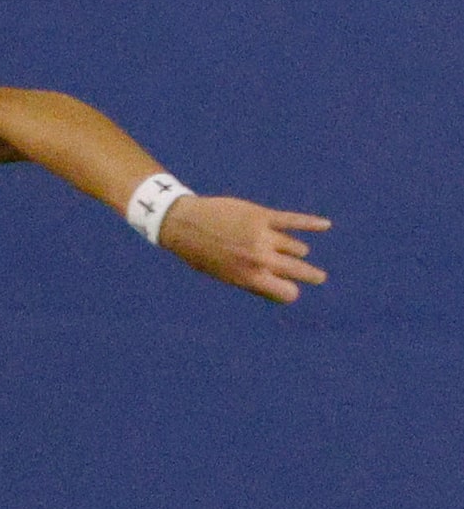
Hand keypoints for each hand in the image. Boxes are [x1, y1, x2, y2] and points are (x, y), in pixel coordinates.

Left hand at [161, 195, 330, 303]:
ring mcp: (263, 236)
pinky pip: (294, 221)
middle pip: (298, 272)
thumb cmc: (200, 253)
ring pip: (296, 247)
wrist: (184, 223)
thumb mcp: (223, 275)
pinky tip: (325, 225)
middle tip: (319, 277)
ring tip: (296, 250)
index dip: (288, 292)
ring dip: (296, 250)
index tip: (289, 290)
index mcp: (248, 278)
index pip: (285, 293)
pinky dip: (312, 223)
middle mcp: (259, 259)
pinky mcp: (264, 216)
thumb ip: (250, 281)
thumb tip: (277, 290)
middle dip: (311, 276)